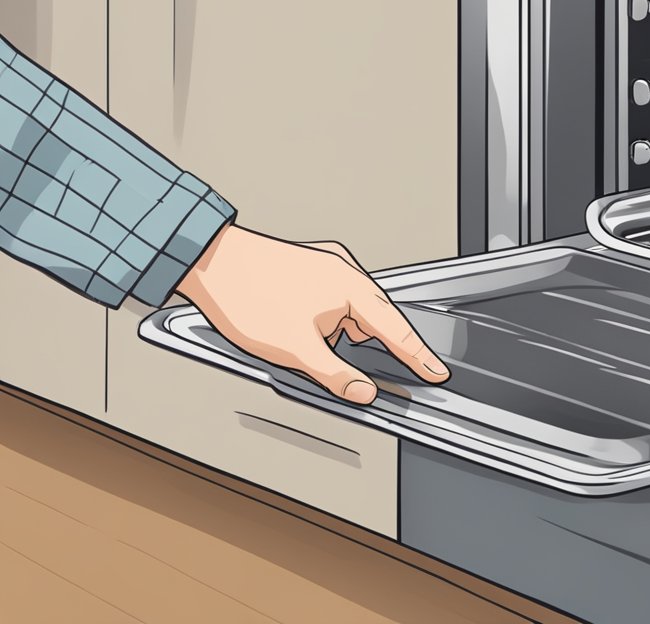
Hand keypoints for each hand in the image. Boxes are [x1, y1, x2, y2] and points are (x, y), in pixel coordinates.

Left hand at [174, 224, 450, 403]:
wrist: (208, 262)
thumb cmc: (246, 296)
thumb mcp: (294, 349)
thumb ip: (335, 375)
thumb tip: (362, 391)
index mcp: (350, 288)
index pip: (395, 329)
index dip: (418, 355)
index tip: (437, 371)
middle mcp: (343, 271)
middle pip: (378, 317)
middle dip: (381, 346)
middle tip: (390, 370)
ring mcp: (325, 267)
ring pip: (353, 308)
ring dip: (347, 333)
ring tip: (317, 352)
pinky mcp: (308, 268)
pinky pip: (335, 298)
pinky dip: (332, 320)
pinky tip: (310, 335)